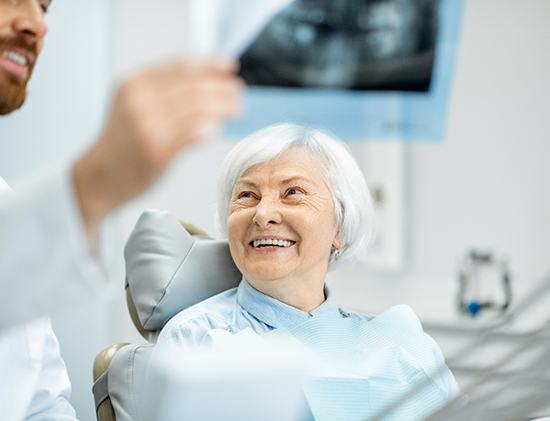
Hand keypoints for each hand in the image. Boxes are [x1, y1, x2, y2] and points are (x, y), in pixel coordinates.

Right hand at [73, 57, 242, 236]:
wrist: (99, 176)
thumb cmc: (122, 142)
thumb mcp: (133, 105)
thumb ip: (162, 91)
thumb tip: (207, 81)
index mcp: (134, 83)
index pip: (180, 66)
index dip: (210, 64)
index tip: (230, 66)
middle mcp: (140, 100)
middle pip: (193, 86)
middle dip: (222, 87)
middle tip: (238, 91)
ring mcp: (149, 126)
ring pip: (198, 108)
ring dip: (223, 106)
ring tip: (237, 108)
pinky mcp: (158, 150)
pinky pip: (194, 134)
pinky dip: (210, 128)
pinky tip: (217, 128)